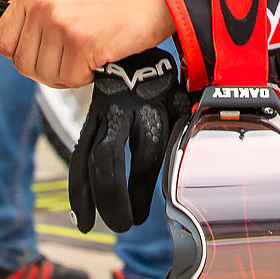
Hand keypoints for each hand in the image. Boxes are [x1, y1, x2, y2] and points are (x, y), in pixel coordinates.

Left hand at [0, 0, 178, 88]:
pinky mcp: (81, 42)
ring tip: (89, 54)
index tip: (45, 52)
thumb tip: (19, 46)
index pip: (2, 40)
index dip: (24, 53)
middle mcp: (42, 4)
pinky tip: (101, 55)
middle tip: (73, 58)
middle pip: (23, 63)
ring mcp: (60, 22)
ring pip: (45, 75)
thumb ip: (39, 12)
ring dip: (68, 73)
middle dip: (48, 69)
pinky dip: (87, 76)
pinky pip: (70, 79)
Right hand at [69, 47, 192, 233]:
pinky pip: (78, 155)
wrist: (134, 52)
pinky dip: (76, 185)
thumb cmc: (166, 86)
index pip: (146, 154)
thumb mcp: (182, 100)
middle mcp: (124, 112)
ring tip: (90, 226)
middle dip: (112, 196)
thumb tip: (202, 170)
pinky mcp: (89, 120)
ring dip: (87, 196)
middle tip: (122, 226)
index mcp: (154, 108)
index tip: (140, 217)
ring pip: (87, 158)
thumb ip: (186, 130)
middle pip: (110, 157)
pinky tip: (81, 212)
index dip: (140, 189)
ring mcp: (103, 115)